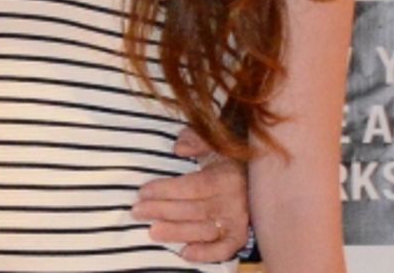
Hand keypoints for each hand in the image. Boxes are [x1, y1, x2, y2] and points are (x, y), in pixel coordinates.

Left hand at [133, 128, 249, 262]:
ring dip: (178, 232)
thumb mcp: (214, 142)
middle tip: (137, 212)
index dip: (166, 190)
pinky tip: (185, 253)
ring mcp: (238, 221)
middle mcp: (234, 201)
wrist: (257, 177)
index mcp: (226, 177)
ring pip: (205, 230)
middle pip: (194, 209)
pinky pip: (225, 249)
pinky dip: (207, 254)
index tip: (142, 193)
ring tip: (153, 232)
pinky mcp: (240, 235)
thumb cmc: (226, 158)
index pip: (192, 186)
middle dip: (162, 211)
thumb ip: (196, 140)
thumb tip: (179, 148)